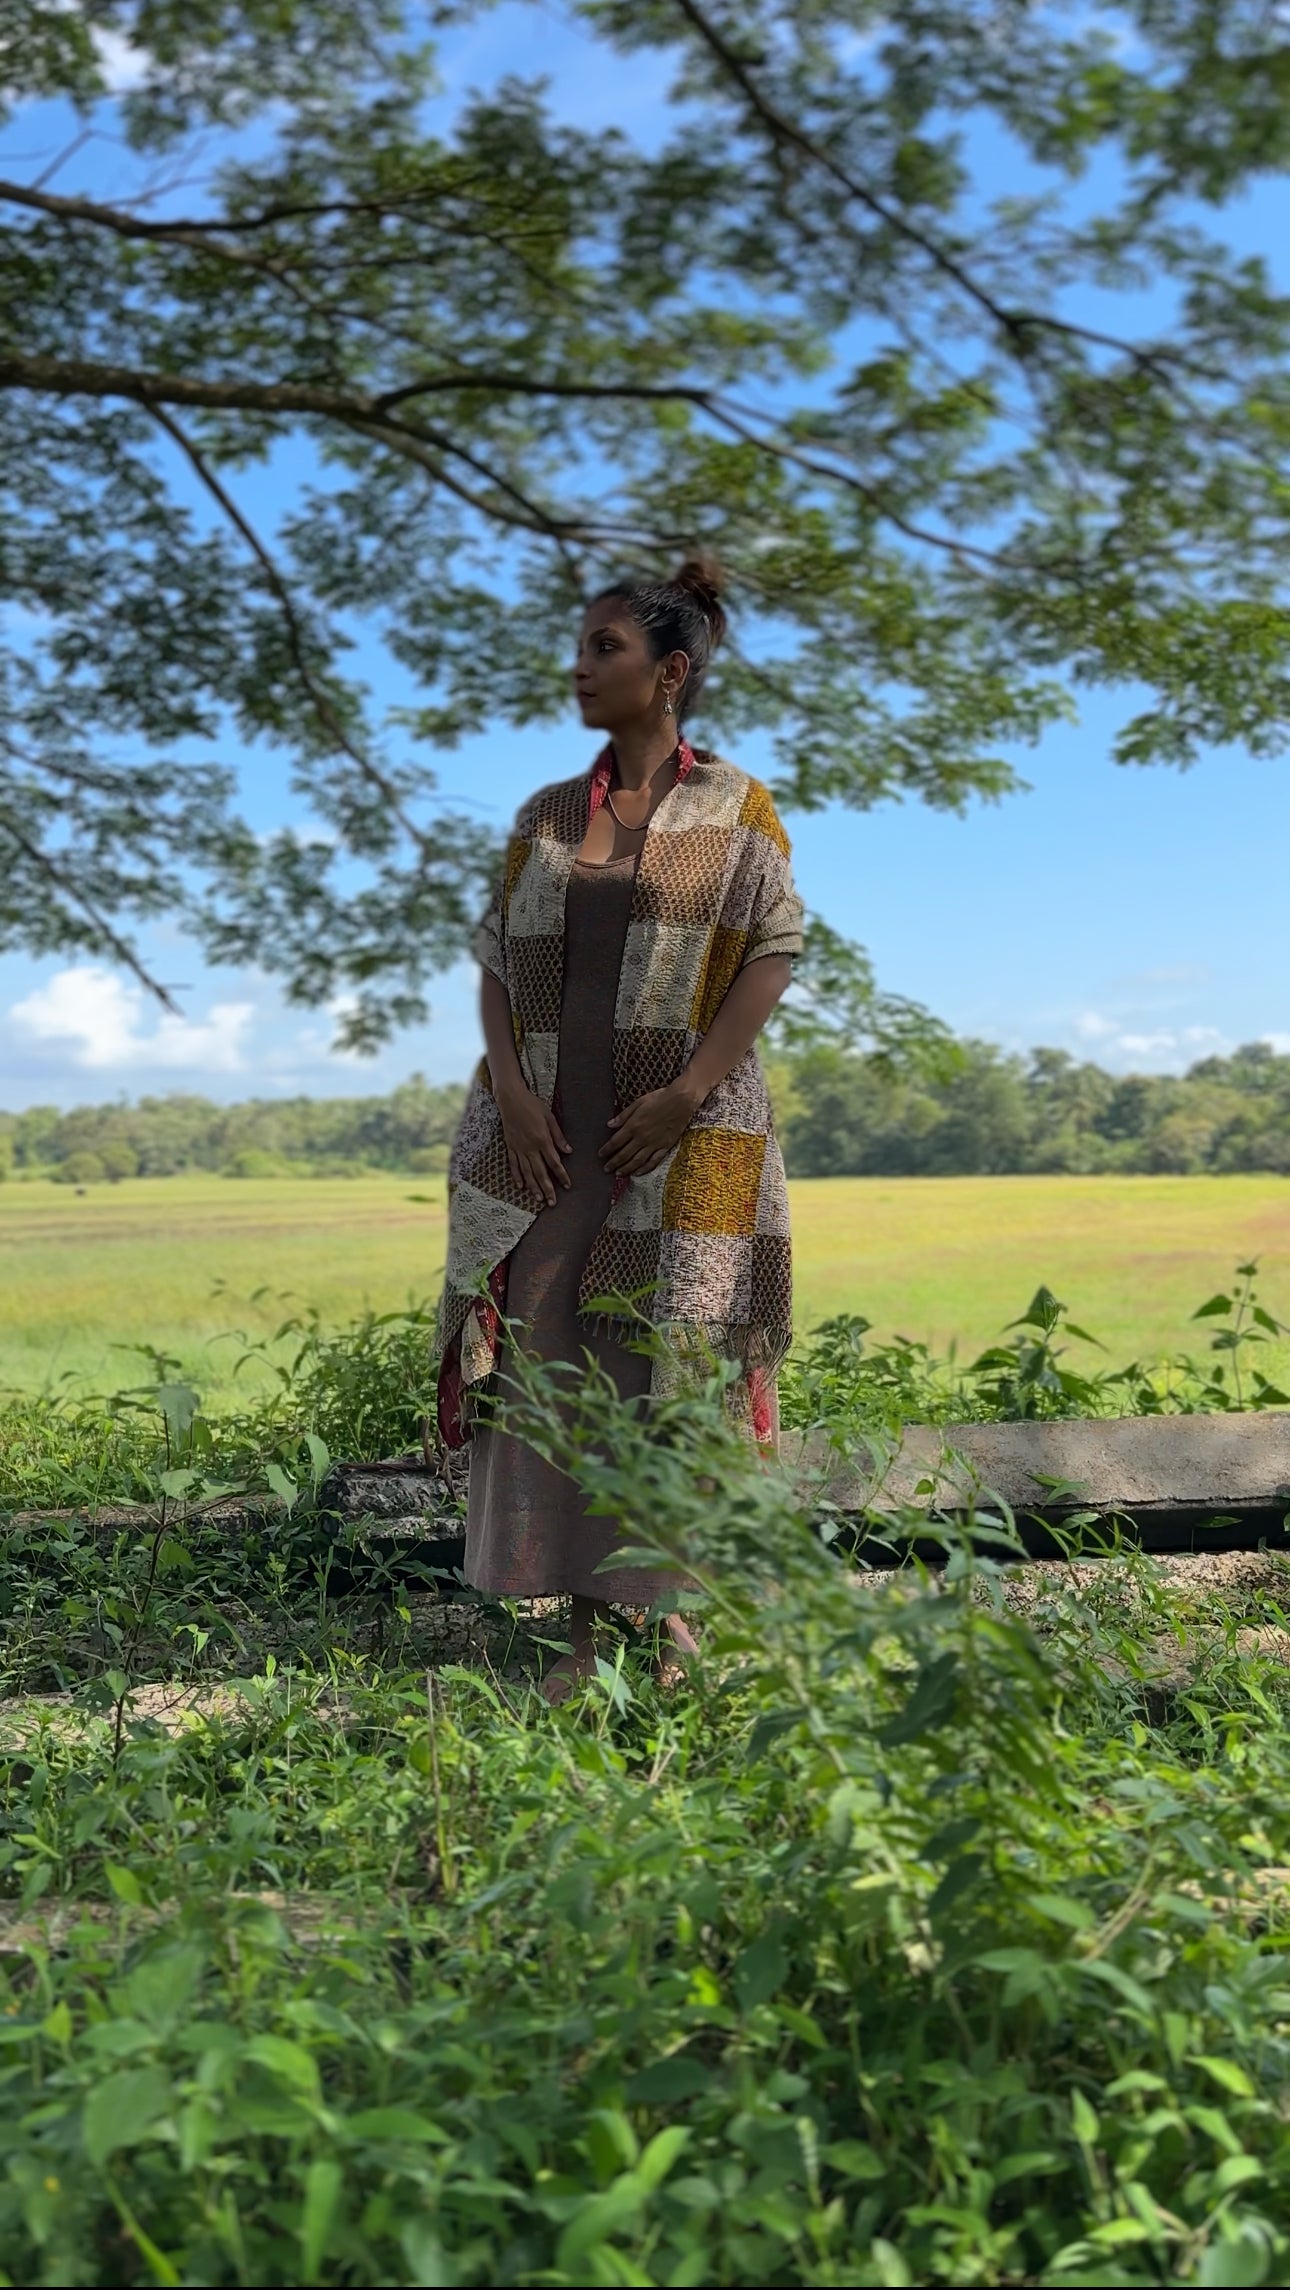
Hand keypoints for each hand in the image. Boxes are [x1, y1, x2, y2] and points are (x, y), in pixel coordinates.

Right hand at [497, 1084, 570, 1206]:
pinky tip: (520, 1186)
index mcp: (542, 1139)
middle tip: (552, 1202)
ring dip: (533, 1187)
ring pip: (526, 1172)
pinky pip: (513, 1165)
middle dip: (547, 1188)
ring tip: (538, 1199)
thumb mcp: (549, 1117)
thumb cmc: (532, 1105)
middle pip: (540, 1172)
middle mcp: (530, 1147)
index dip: (562, 1175)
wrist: (510, 1099)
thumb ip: (558, 1136)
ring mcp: (518, 1148)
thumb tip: (568, 1151)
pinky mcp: (510, 1147)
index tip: (567, 1186)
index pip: (554, 1162)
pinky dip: (517, 1176)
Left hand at [600, 1080, 697, 1177]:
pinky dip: (644, 1169)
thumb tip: (610, 1125)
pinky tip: (637, 1173)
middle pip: (624, 1154)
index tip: (601, 1155)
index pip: (616, 1142)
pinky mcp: (665, 1147)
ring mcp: (654, 1144)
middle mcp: (642, 1138)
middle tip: (606, 1169)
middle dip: (614, 1163)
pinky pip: (653, 1161)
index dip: (607, 1150)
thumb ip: (624, 1116)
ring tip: (618, 1174)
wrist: (681, 1101)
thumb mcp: (638, 1103)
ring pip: (637, 1161)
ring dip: (626, 1168)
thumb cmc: (659, 1098)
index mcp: (633, 1126)